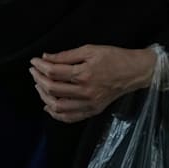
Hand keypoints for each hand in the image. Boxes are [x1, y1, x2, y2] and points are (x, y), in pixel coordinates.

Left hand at [30, 45, 156, 123]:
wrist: (134, 72)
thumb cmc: (114, 57)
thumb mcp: (90, 49)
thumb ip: (66, 55)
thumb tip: (46, 57)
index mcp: (84, 74)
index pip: (54, 72)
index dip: (40, 66)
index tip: (34, 61)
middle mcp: (85, 92)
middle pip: (53, 90)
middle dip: (39, 79)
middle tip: (34, 71)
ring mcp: (89, 104)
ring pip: (57, 107)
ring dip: (44, 97)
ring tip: (40, 86)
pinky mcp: (92, 111)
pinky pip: (69, 118)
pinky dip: (56, 114)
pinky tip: (49, 105)